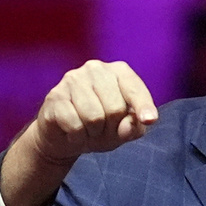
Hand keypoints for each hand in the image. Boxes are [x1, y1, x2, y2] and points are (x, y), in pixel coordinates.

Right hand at [30, 60, 157, 163]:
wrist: (64, 137)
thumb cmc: (100, 128)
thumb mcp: (124, 130)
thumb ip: (134, 127)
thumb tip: (129, 126)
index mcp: (118, 71)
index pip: (135, 89)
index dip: (143, 106)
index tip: (149, 120)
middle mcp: (96, 68)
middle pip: (115, 108)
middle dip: (111, 128)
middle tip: (102, 130)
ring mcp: (73, 79)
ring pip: (94, 117)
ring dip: (93, 133)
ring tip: (88, 130)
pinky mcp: (55, 95)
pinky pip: (74, 124)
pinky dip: (77, 136)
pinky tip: (73, 131)